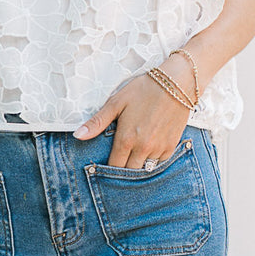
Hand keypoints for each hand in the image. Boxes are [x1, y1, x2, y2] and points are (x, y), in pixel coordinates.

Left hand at [73, 60, 193, 168]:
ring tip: (134, 156)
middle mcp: (142, 148)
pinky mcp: (171, 146)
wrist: (177, 83)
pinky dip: (153, 160)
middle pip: (129, 172)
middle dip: (123, 169)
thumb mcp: (116, 102)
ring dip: (138, 165)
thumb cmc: (143, 90)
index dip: (108, 168)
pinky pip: (159, 163)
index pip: (114, 166)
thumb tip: (77, 136)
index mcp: (126, 139)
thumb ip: (97, 122)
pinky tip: (149, 150)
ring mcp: (159, 149)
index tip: (106, 164)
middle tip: (120, 159)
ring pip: (145, 169)